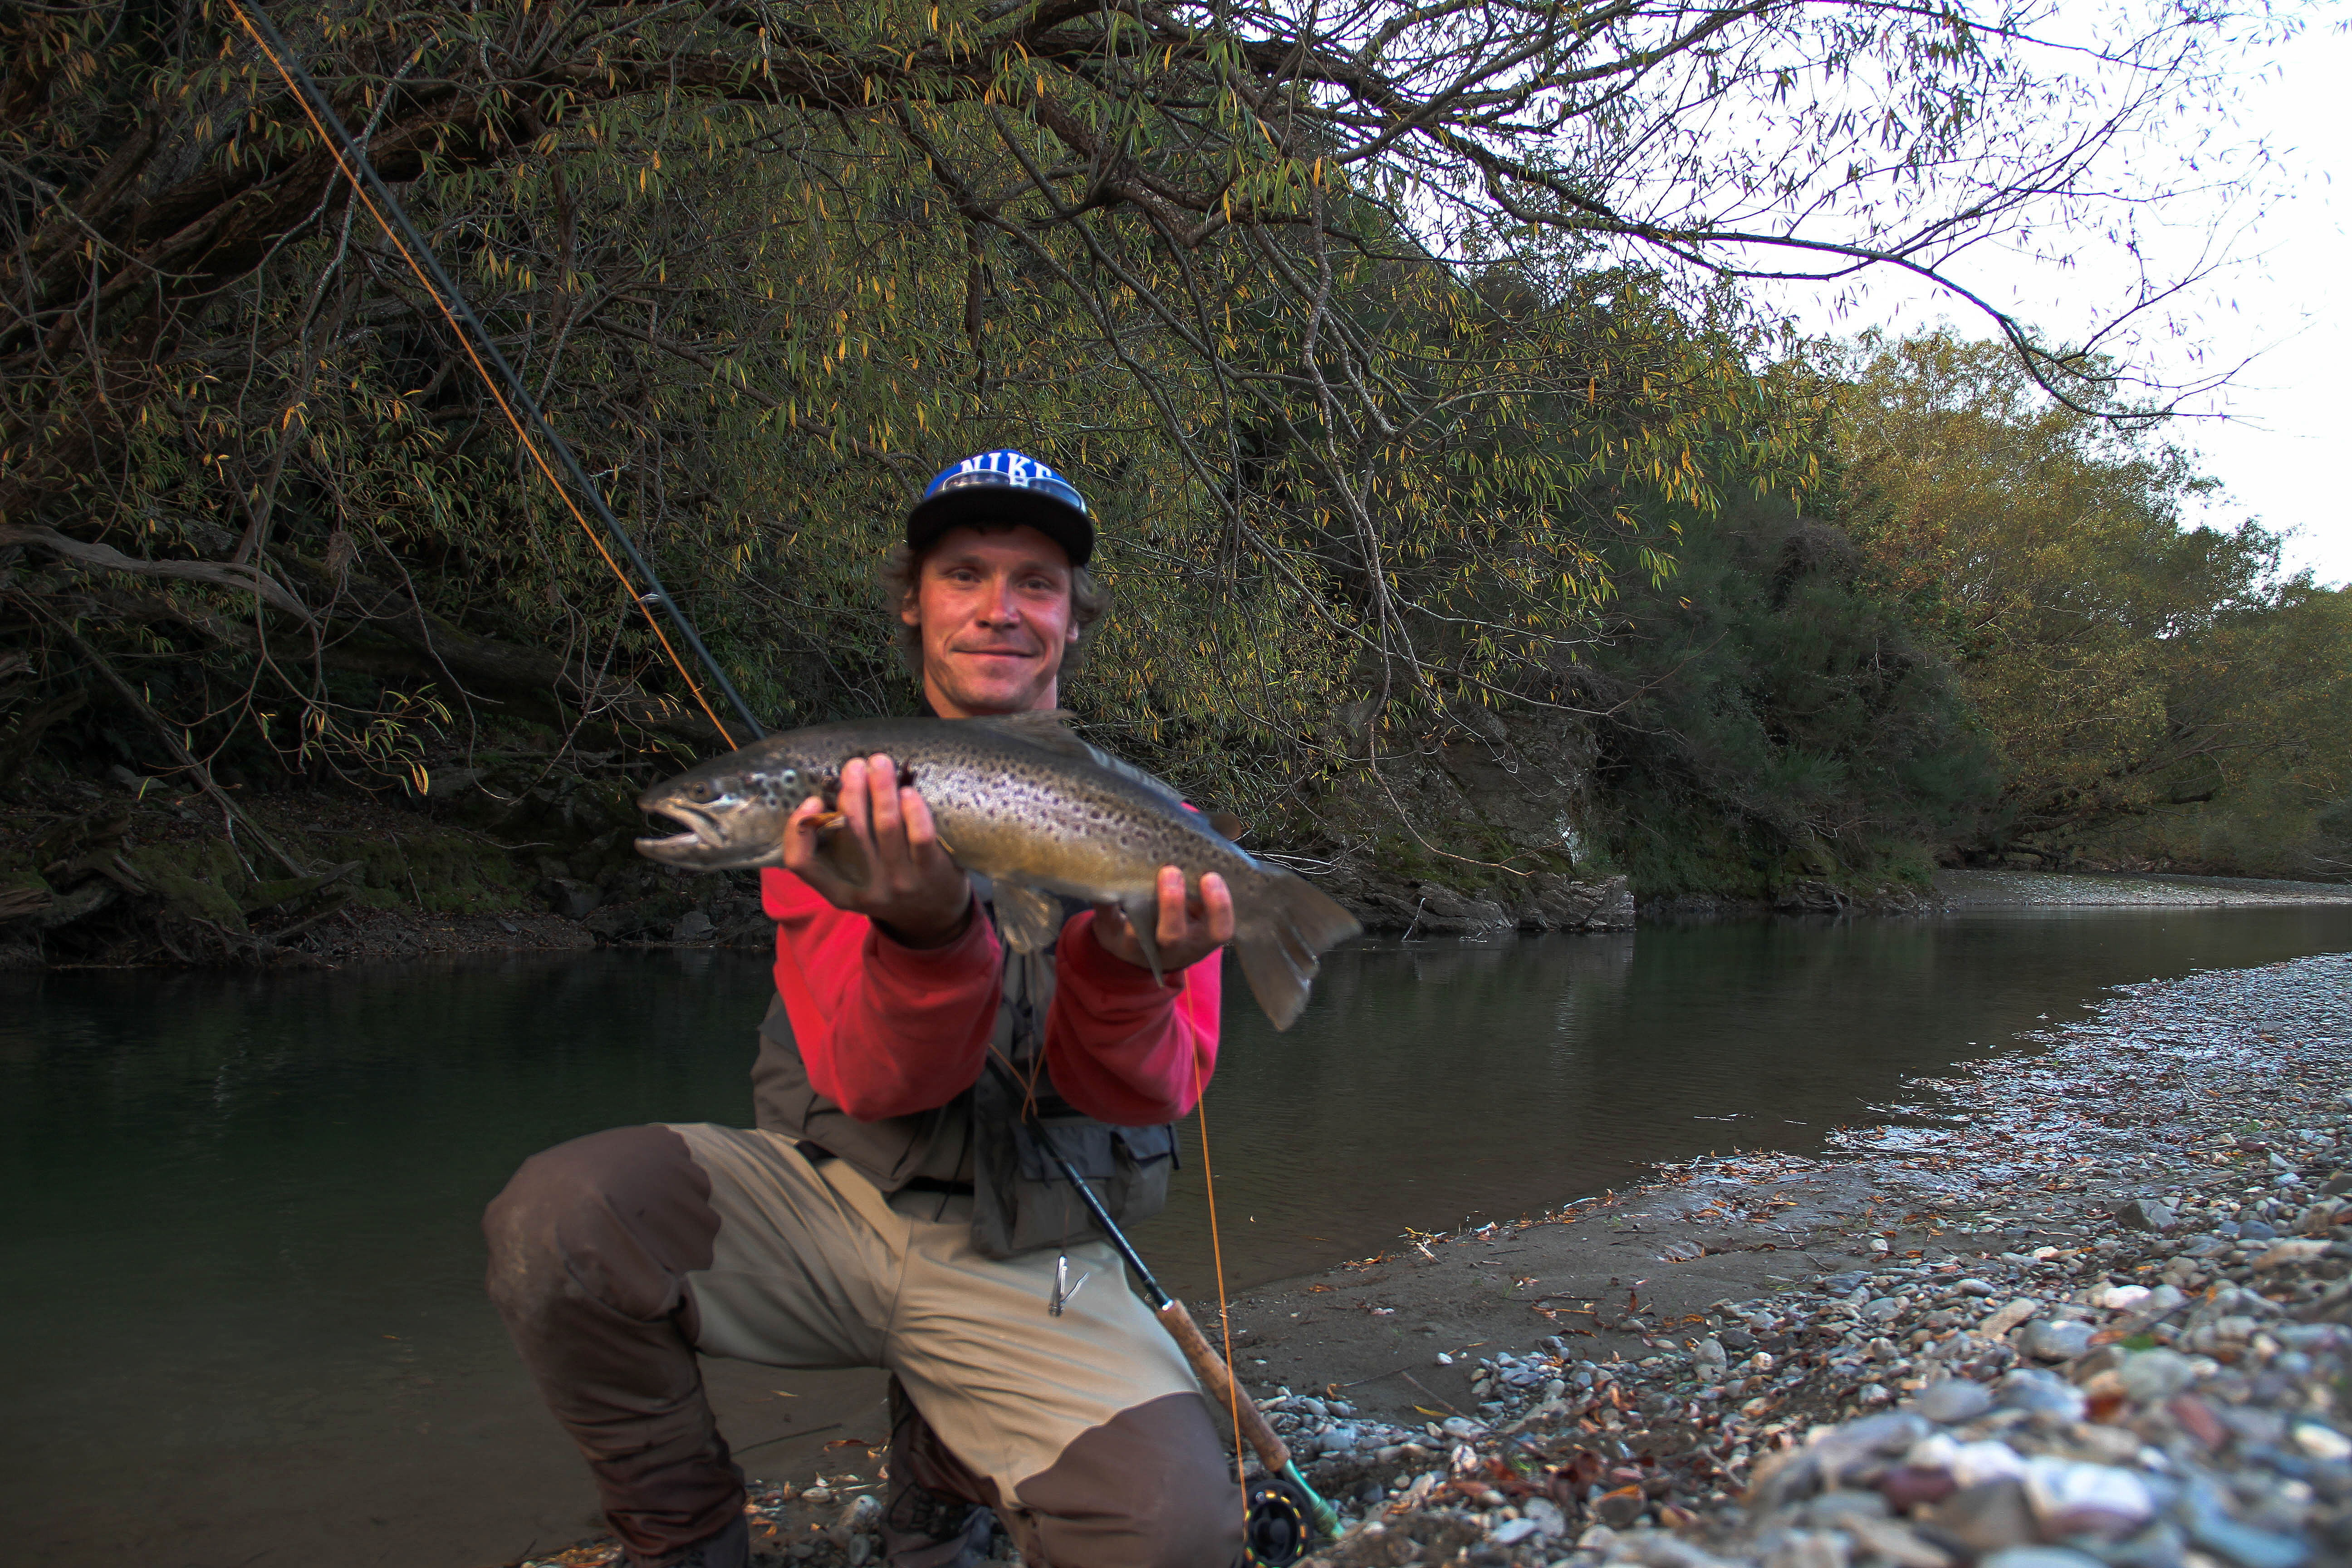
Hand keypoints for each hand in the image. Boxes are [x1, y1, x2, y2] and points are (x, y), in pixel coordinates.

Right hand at [782, 754, 972, 947]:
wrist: (936, 918)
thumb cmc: (890, 886)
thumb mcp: (856, 881)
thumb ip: (840, 849)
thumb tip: (831, 792)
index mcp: (839, 892)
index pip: (802, 864)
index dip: (798, 830)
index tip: (812, 799)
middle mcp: (868, 890)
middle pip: (851, 832)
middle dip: (851, 792)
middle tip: (854, 765)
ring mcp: (901, 883)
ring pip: (886, 827)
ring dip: (881, 789)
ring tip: (879, 763)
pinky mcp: (932, 873)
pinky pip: (921, 837)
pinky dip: (913, 811)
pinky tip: (908, 791)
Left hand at [1091, 867, 1234, 975]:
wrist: (1142, 942)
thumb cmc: (1181, 911)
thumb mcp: (1200, 898)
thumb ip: (1208, 867)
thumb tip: (1228, 826)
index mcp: (1201, 937)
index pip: (1220, 930)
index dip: (1218, 907)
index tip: (1210, 876)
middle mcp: (1172, 947)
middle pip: (1174, 936)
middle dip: (1172, 905)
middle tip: (1170, 871)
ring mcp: (1139, 946)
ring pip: (1137, 934)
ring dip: (1137, 903)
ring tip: (1137, 872)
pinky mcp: (1110, 935)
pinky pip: (1105, 919)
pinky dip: (1104, 900)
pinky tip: (1106, 879)